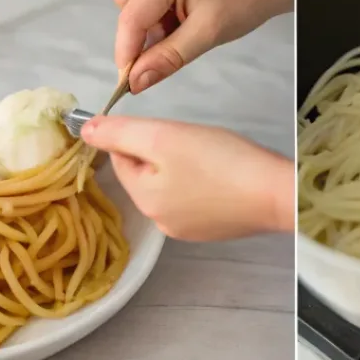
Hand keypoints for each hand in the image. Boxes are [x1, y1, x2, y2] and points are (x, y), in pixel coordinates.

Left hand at [81, 114, 292, 240]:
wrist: (275, 193)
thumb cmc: (221, 162)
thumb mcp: (162, 137)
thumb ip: (119, 132)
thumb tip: (83, 130)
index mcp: (143, 199)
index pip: (120, 159)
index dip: (139, 136)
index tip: (169, 131)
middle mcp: (160, 222)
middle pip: (145, 175)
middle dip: (162, 153)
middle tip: (192, 142)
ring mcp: (187, 230)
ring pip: (169, 186)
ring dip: (181, 167)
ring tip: (210, 158)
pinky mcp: (211, 229)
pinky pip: (193, 200)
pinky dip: (202, 184)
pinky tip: (221, 176)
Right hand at [114, 0, 293, 92]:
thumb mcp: (207, 34)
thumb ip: (168, 58)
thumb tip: (136, 80)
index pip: (131, 16)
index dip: (126, 52)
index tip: (128, 82)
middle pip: (126, 9)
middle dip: (140, 37)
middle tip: (167, 53)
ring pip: (132, 5)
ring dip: (149, 29)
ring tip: (181, 33)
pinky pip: (145, 0)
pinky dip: (157, 20)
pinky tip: (181, 24)